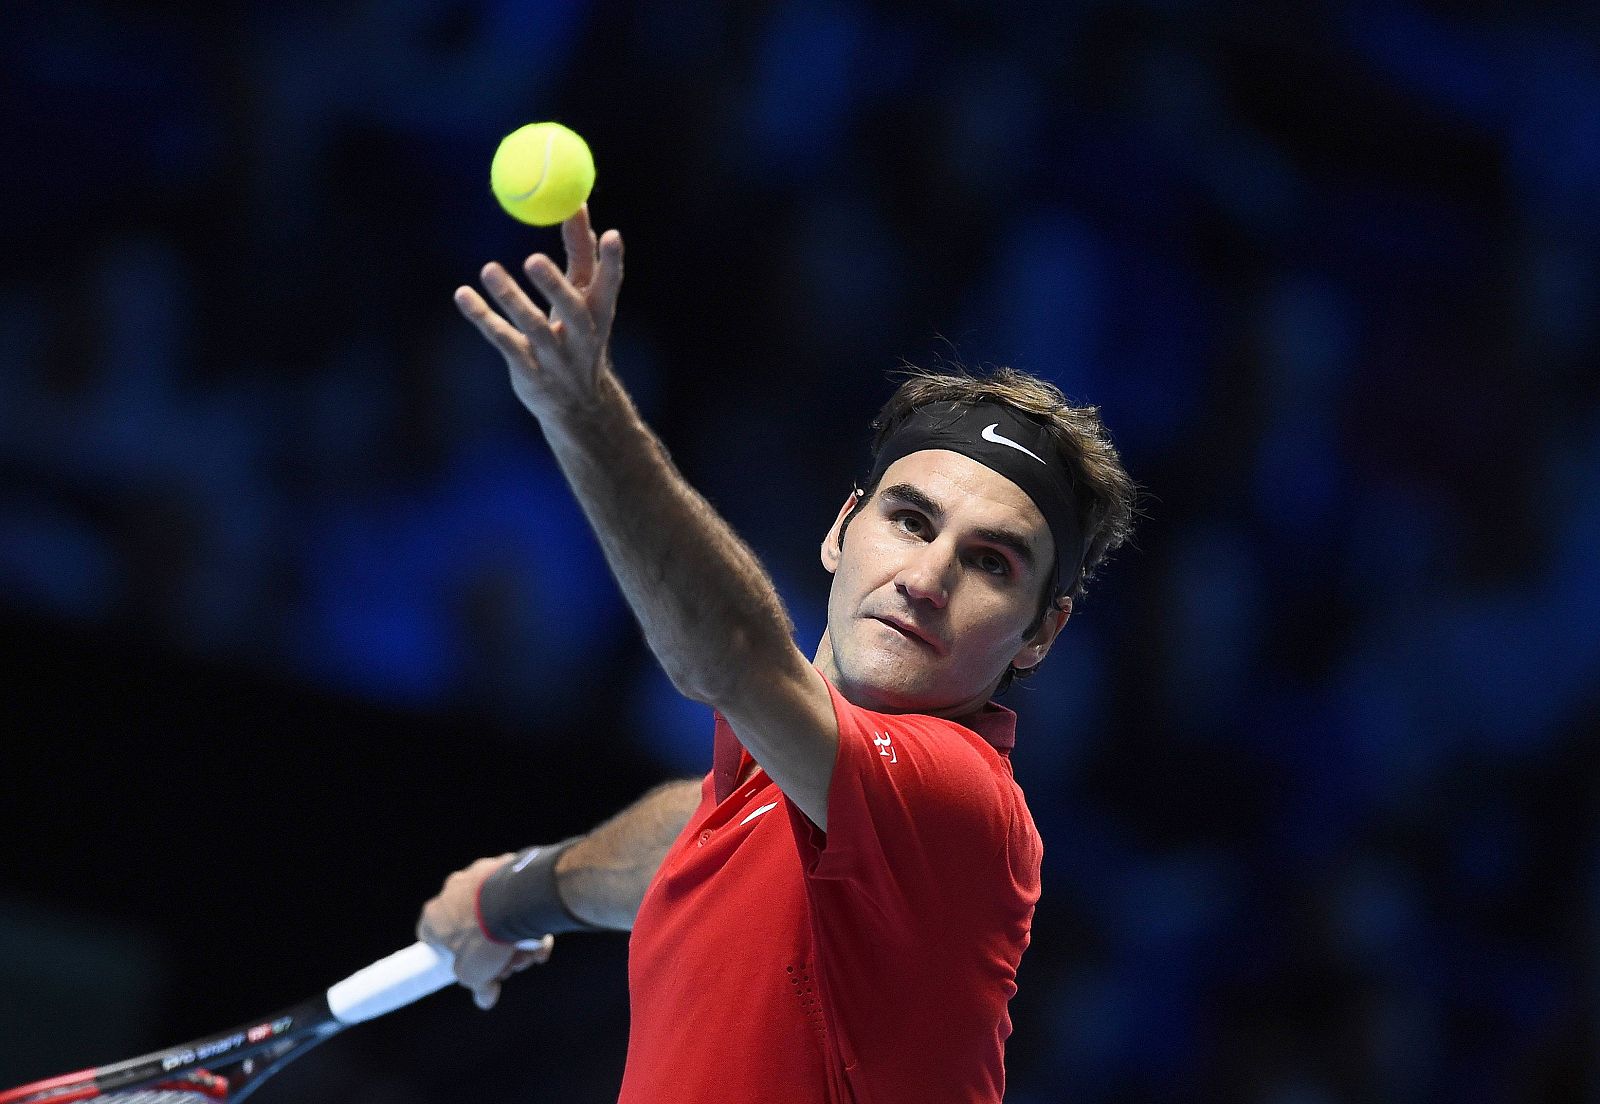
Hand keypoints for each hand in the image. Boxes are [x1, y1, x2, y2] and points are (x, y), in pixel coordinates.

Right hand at [416, 853, 554, 1009]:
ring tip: (530, 953)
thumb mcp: (475, 974)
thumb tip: (486, 998)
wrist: (518, 900)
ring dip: (513, 937)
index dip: (450, 954)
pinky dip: (527, 917)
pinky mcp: (507, 867)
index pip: (431, 936)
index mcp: (435, 914)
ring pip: (496, 914)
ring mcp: (481, 875)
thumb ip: (477, 986)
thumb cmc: (486, 937)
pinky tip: (542, 936)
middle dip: (493, 951)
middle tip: (510, 965)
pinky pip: (515, 899)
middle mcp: (454, 890)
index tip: (469, 965)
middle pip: (471, 929)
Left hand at [453, 204, 624, 422]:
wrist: (578, 407)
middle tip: (533, 259)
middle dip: (555, 286)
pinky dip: (482, 317)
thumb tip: (578, 207)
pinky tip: (463, 295)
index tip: (612, 234)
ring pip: (534, 327)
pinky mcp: (529, 371)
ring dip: (511, 298)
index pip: (610, 285)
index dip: (612, 261)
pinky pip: (503, 340)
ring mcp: (556, 358)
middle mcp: (583, 338)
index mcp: (601, 316)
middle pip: (572, 311)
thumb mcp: (586, 302)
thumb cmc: (579, 339)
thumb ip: (583, 257)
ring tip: (489, 269)